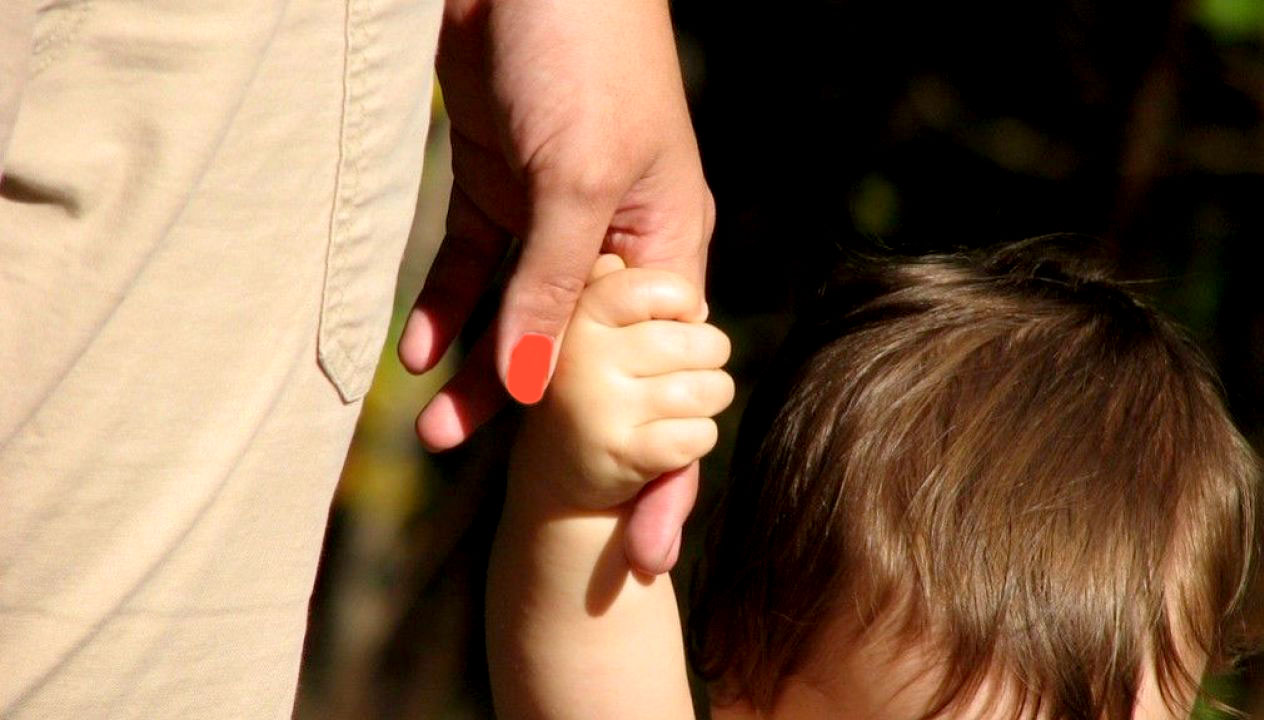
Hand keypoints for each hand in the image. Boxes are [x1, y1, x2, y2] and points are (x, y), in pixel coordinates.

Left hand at [399, 0, 713, 571]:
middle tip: (515, 500)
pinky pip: (473, 272)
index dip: (669, 468)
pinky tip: (417, 359)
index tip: (650, 549)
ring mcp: (553, 219)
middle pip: (591, 365)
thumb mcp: (576, 184)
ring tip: (438, 438)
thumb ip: (553, 293)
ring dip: (482, 380)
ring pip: (519, 324)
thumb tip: (531, 396)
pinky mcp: (498, 191)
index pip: (675, 380)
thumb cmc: (586, 57)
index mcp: (667, 247)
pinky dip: (447, 313)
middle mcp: (616, 244)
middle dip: (560, 435)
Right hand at [513, 255, 732, 512]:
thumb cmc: (602, 381)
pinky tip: (668, 438)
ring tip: (678, 405)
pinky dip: (698, 438)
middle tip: (684, 372)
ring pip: (707, 390)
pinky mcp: (621, 452)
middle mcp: (584, 355)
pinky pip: (699, 434)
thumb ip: (632, 291)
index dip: (685, 303)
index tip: (677, 322)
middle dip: (710, 360)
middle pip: (700, 344)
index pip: (659, 287)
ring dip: (707, 401)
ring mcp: (600, 406)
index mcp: (581, 314)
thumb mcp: (601, 325)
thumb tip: (685, 300)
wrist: (559, 465)